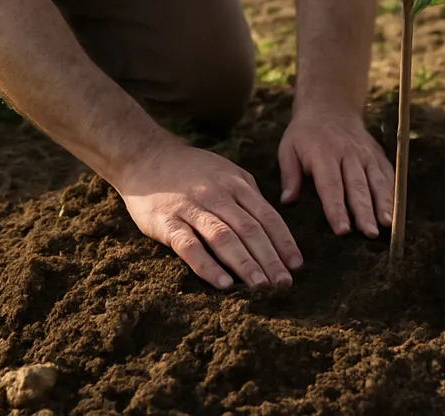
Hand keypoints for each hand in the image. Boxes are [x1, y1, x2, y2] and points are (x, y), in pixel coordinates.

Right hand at [113, 141, 302, 289]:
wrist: (148, 157)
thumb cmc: (192, 170)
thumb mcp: (226, 172)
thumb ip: (248, 196)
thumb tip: (273, 225)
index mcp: (236, 184)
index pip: (266, 216)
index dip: (284, 241)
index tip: (297, 265)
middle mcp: (218, 194)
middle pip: (250, 229)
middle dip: (270, 258)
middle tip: (284, 285)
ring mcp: (192, 208)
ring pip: (224, 237)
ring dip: (245, 263)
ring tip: (261, 287)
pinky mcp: (168, 222)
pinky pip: (190, 246)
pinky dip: (208, 265)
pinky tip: (223, 283)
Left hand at [278, 105, 393, 238]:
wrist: (331, 106)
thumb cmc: (306, 133)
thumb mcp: (288, 148)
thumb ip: (289, 175)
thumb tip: (288, 201)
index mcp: (323, 153)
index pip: (331, 185)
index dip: (336, 208)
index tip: (342, 230)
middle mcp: (348, 153)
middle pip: (357, 186)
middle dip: (364, 212)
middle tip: (369, 234)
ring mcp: (366, 153)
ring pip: (376, 181)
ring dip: (383, 203)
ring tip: (387, 225)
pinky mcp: (377, 154)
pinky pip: (387, 174)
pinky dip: (392, 192)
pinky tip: (394, 210)